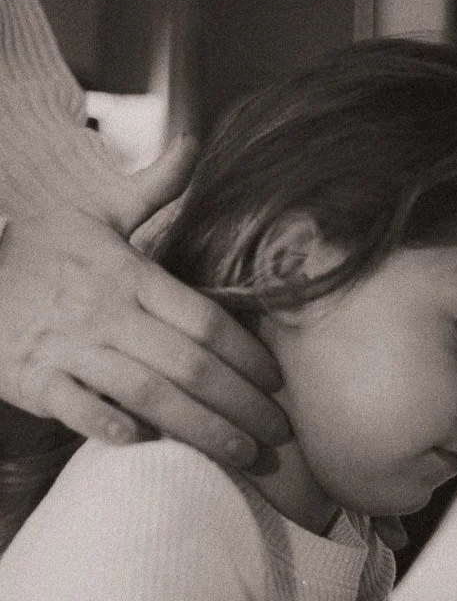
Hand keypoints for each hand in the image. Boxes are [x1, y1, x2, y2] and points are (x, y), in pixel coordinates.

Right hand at [0, 138, 289, 469]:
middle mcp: (105, 313)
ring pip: (148, 394)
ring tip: (242, 455)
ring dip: (200, 429)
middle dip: (241, 403)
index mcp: (128, 274)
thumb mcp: (94, 213)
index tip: (278, 381)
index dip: (246, 353)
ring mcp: (69, 348)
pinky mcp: (34, 380)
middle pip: (189, 365)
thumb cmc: (40, 252)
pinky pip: (78, 408)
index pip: (203, 318)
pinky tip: (148, 445)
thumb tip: (193, 145)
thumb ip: (151, 188)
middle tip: (278, 433)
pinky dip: (112, 427)